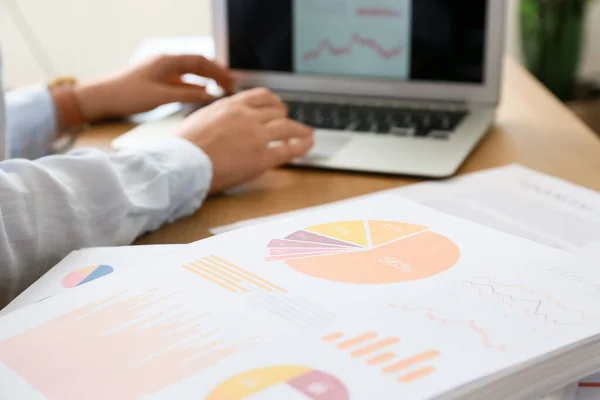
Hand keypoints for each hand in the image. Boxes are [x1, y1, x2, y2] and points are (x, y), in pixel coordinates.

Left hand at [73, 55, 232, 121]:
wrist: (100, 97)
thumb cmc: (126, 94)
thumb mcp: (160, 96)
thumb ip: (186, 95)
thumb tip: (208, 95)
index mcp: (167, 61)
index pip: (200, 61)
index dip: (217, 71)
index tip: (231, 81)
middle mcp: (165, 63)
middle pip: (197, 64)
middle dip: (216, 73)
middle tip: (231, 84)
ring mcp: (161, 71)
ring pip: (190, 72)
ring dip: (206, 79)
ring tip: (221, 87)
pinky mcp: (157, 81)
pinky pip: (182, 80)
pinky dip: (195, 86)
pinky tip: (202, 93)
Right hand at [173, 88, 313, 193]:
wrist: (183, 163)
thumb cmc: (184, 146)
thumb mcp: (201, 118)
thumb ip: (218, 116)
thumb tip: (223, 121)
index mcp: (231, 105)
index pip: (261, 96)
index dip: (273, 102)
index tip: (278, 107)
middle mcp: (247, 116)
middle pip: (276, 111)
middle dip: (285, 117)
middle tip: (291, 124)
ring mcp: (257, 136)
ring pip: (287, 127)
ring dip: (300, 129)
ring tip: (307, 134)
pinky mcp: (262, 157)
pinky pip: (289, 149)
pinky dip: (302, 145)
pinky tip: (308, 144)